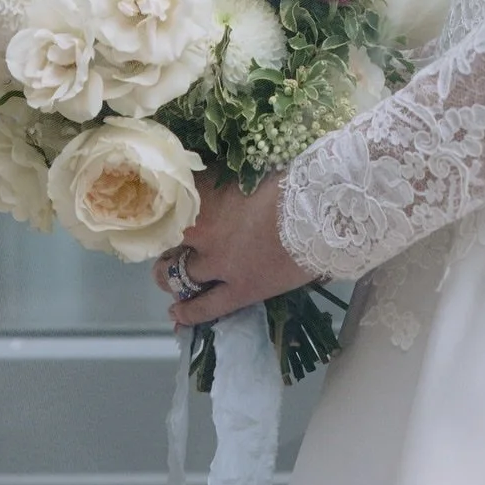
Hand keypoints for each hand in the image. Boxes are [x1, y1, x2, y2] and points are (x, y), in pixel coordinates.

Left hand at [151, 169, 316, 326]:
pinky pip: (205, 308)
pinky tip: (176, 313)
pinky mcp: (239, 290)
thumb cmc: (292, 181)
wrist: (321, 212)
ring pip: (178, 275)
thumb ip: (227, 179)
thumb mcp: (251, 171)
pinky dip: (188, 312)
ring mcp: (219, 265)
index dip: (163, 205)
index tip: (162, 204)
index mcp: (207, 195)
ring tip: (165, 274)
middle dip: (165, 241)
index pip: (171, 201)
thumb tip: (216, 178)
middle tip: (168, 240)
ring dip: (168, 274)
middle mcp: (204, 231)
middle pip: (168, 240)